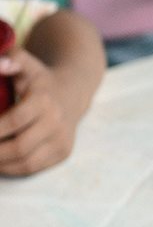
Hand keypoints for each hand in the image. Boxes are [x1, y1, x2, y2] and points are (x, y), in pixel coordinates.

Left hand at [0, 50, 76, 175]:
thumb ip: (9, 58)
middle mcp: (57, 123)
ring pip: (25, 162)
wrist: (72, 93)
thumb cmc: (38, 78)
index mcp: (44, 101)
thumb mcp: (24, 63)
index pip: (13, 121)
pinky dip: (11, 168)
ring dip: (0, 164)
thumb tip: (1, 64)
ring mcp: (62, 141)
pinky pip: (33, 168)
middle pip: (18, 147)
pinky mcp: (63, 153)